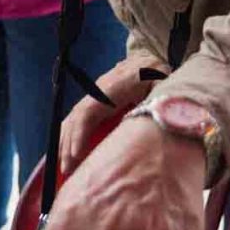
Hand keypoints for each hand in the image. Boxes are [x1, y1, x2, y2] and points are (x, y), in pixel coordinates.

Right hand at [60, 58, 156, 177]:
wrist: (151, 58)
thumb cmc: (160, 75)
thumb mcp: (164, 87)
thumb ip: (158, 105)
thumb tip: (151, 126)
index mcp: (115, 86)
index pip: (89, 110)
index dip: (80, 133)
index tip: (77, 155)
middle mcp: (99, 88)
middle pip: (76, 116)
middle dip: (68, 144)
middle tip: (68, 170)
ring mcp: (94, 93)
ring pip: (73, 117)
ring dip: (66, 141)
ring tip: (64, 167)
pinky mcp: (95, 99)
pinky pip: (78, 118)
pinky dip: (69, 135)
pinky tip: (68, 153)